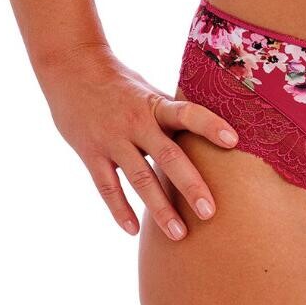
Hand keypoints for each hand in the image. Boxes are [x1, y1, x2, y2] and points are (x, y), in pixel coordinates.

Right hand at [38, 43, 239, 240]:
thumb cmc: (119, 81)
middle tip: (210, 212)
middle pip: (168, 156)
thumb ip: (170, 114)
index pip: (188, 113)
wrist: (71, 68)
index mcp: (155, 104)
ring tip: (179, 235)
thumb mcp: (148, 90)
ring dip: (159, 209)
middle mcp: (136, 122)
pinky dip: (120, 210)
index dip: (210, 125)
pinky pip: (107, 188)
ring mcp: (112, 140)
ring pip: (139, 180)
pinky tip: (133, 230)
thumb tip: (204, 131)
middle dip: (190, 185)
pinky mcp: (90, 154)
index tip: (233, 141)